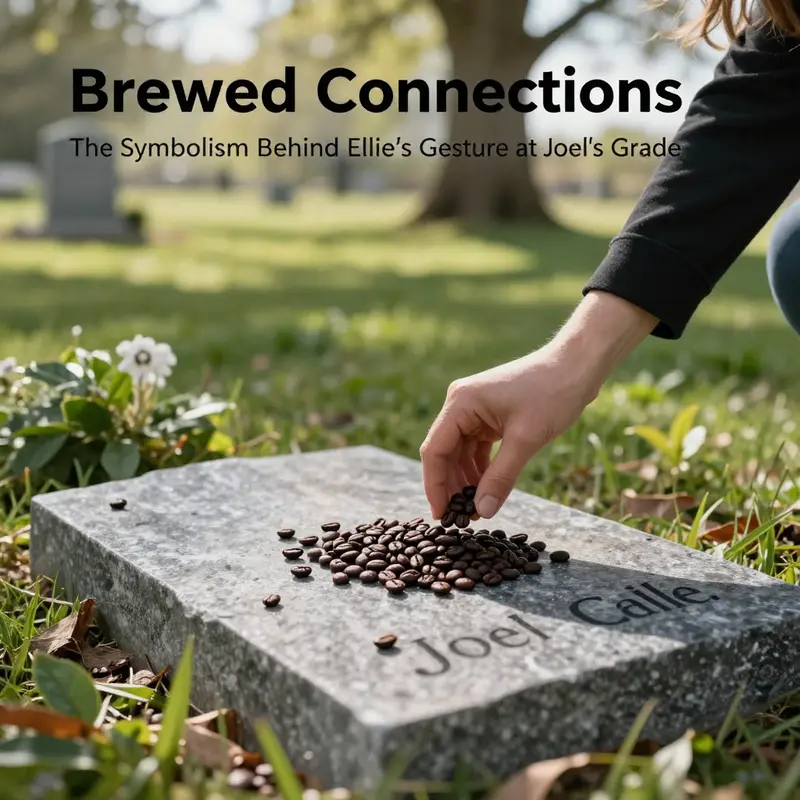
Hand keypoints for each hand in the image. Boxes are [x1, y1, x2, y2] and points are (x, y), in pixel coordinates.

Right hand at [419, 291, 656, 519]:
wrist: (577, 366)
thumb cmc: (552, 393)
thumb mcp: (526, 440)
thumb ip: (501, 477)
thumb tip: (482, 511)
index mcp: (460, 403)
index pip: (434, 450)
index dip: (435, 486)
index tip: (442, 515)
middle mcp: (460, 404)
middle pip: (444, 453)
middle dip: (451, 486)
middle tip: (460, 519)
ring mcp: (474, 409)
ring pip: (460, 453)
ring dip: (466, 480)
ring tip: (475, 509)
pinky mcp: (488, 415)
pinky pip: (476, 447)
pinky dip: (480, 468)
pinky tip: (486, 490)